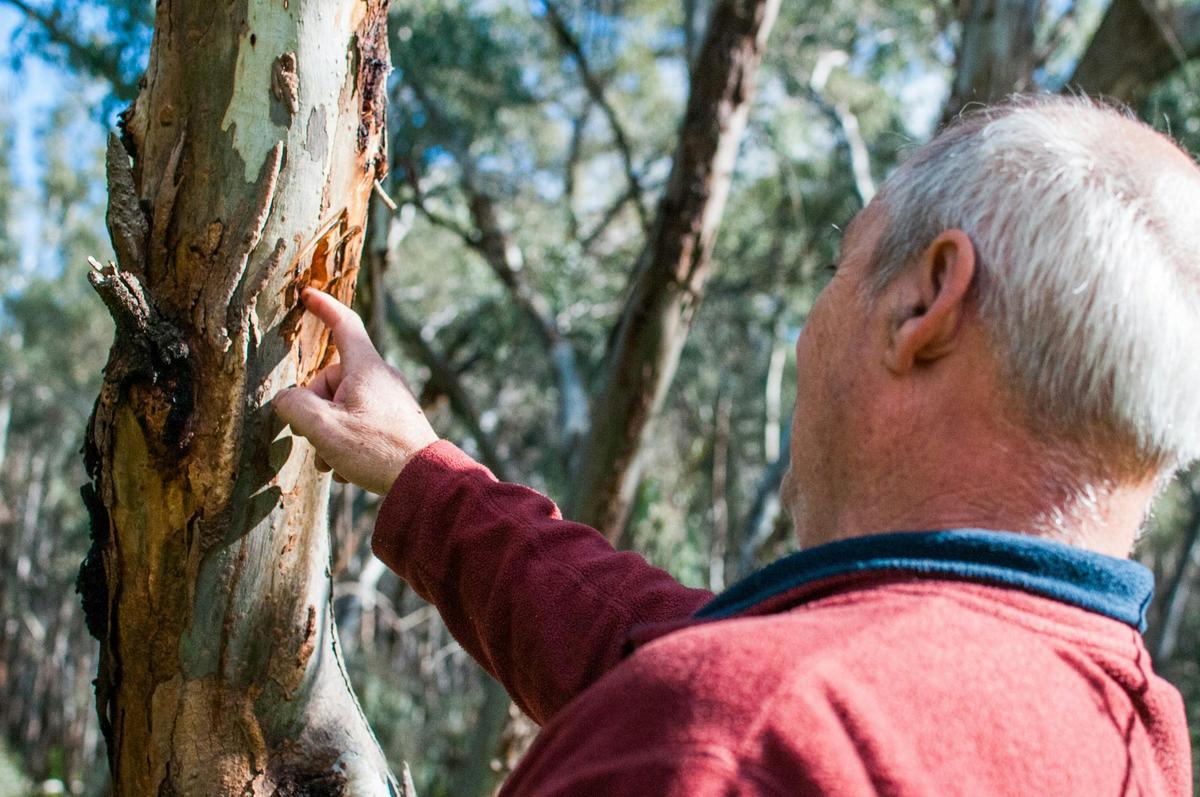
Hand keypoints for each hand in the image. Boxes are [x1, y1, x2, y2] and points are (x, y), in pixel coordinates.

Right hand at [273, 288, 438, 494]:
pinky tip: (350, 470)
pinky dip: (348, 442)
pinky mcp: (396, 420)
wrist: (424, 480)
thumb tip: (284, 399)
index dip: (323, 307)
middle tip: (317, 441)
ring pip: (343, 406)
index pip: (343, 324)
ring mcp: (391, 399)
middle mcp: (381, 377)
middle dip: (315, 411)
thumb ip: (294, 407)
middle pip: (331, 380)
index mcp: (365, 367)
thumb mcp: (324, 428)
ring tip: (335, 463)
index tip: (308, 294)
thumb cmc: (375, 450)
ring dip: (329, 434)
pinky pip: (361, 422)